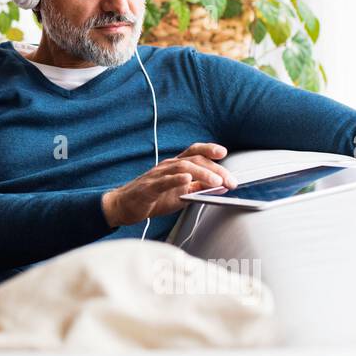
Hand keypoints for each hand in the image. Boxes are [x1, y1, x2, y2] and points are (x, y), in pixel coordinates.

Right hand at [100, 143, 238, 227]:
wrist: (125, 206)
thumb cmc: (154, 198)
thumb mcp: (180, 193)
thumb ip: (198, 188)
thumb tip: (221, 186)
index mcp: (176, 165)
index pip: (194, 152)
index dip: (209, 149)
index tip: (223, 152)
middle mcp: (167, 166)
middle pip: (194, 160)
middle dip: (215, 169)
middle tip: (230, 181)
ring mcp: (158, 175)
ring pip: (182, 168)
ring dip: (202, 173)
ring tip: (216, 181)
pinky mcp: (149, 187)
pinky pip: (163, 181)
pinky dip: (176, 179)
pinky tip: (187, 180)